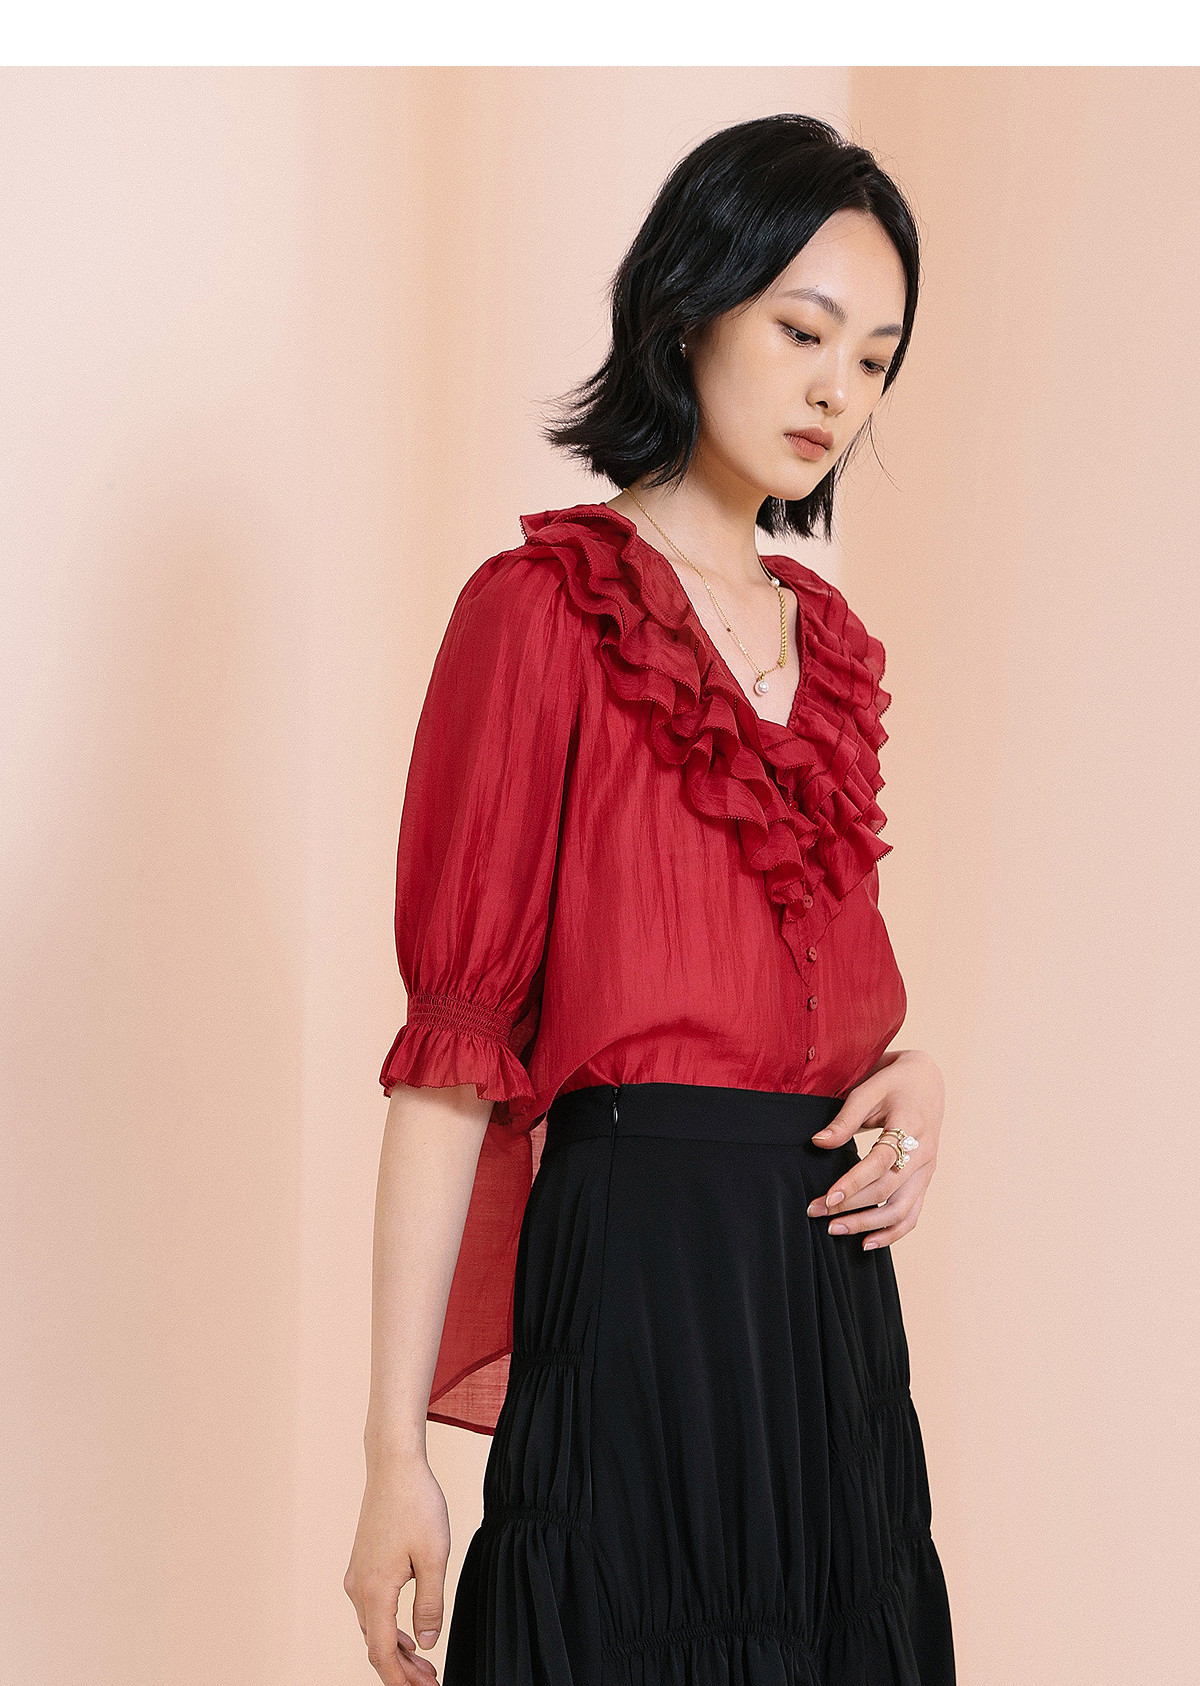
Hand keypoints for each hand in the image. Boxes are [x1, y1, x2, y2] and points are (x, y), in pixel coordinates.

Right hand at [344, 1451, 449, 1684]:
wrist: (394, 1466)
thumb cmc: (416, 1505)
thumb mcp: (434, 1557)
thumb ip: (430, 1604)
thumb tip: (427, 1644)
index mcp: (375, 1590)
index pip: (383, 1653)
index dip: (402, 1680)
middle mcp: (358, 1587)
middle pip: (376, 1644)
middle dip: (402, 1670)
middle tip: (431, 1682)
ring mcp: (357, 1574)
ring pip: (374, 1628)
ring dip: (397, 1650)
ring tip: (425, 1665)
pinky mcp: (362, 1563)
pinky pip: (372, 1609)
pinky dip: (390, 1627)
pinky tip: (410, 1632)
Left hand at [805, 1048, 944, 1250]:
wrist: (927, 1082)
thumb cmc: (893, 1084)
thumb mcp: (867, 1091)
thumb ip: (844, 1120)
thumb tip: (817, 1143)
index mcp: (910, 1128)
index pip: (880, 1163)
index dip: (853, 1183)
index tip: (827, 1199)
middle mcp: (923, 1154)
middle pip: (888, 1191)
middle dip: (852, 1207)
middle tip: (817, 1213)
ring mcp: (927, 1171)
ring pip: (902, 1211)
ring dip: (869, 1225)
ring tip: (836, 1231)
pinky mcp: (924, 1180)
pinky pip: (911, 1214)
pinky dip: (892, 1232)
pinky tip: (867, 1242)